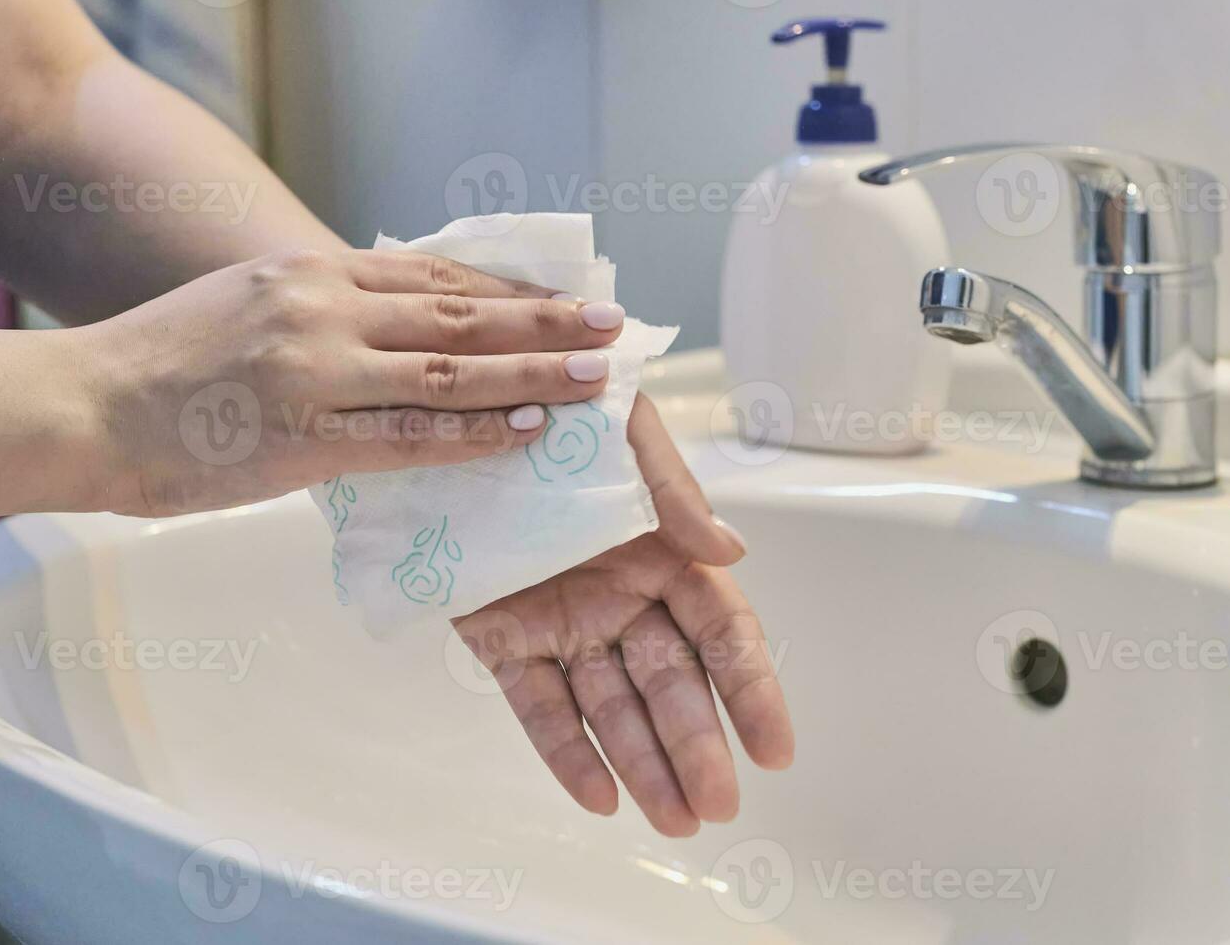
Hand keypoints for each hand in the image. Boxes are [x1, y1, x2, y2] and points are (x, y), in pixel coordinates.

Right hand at [81, 249, 627, 516]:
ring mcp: (315, 373)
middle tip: (611, 325)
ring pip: (449, 372)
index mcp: (309, 274)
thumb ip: (318, 311)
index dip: (508, 290)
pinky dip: (474, 434)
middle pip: (458, 315)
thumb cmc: (158, 364)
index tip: (561, 297)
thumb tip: (385, 328)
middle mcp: (322, 309)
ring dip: (532, 374)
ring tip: (596, 379)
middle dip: (544, 322)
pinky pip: (409, 438)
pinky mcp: (303, 440)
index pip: (432, 276)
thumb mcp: (244, 305)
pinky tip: (525, 432)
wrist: (80, 407)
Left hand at [453, 395, 793, 836]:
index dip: (752, 690)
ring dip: (643, 765)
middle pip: (672, 684)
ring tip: (671, 820)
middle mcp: (621, 596)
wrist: (453, 411)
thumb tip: (731, 552)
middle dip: (698, 746)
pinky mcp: (504, 639)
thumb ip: (672, 492)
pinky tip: (600, 799)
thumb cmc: (552, 409)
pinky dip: (566, 753)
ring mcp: (565, 623)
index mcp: (662, 551)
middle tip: (716, 806)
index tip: (775, 750)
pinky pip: (539, 705)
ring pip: (612, 708)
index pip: (723, 632)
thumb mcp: (622, 431)